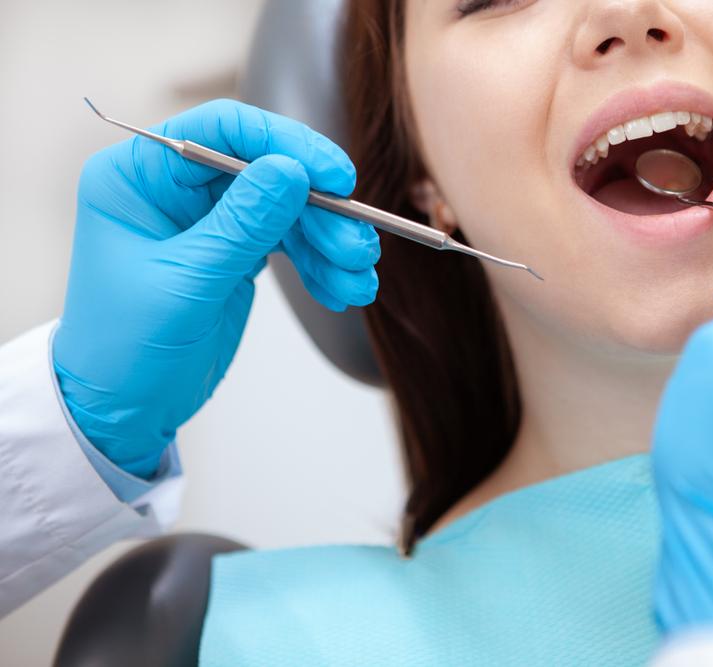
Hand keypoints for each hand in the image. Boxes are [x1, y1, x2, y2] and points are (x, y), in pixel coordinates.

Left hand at [53, 100, 379, 476]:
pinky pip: (289, 242)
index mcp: (139, 176)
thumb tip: (293, 170)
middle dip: (319, 211)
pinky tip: (341, 289)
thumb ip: (242, 224)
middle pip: (267, 170)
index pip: (222, 131)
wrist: (122, 411)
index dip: (286, 145)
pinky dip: (319, 265)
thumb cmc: (126, 349)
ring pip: (287, 208)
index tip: (336, 178)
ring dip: (329, 242)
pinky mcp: (235, 251)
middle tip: (356, 247)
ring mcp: (208, 220)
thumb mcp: (188, 283)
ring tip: (357, 279)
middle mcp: (174, 188)